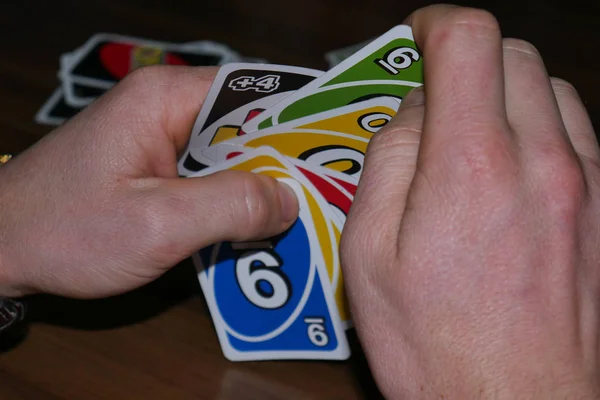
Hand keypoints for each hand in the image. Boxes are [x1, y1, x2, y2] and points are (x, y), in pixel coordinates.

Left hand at [0, 66, 297, 297]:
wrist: (1, 248)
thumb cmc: (62, 229)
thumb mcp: (156, 224)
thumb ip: (229, 206)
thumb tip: (288, 200)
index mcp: (166, 99)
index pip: (256, 90)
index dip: (301, 117)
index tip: (337, 146)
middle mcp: (167, 108)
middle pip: (248, 123)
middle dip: (286, 159)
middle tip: (325, 192)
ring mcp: (161, 137)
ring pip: (233, 152)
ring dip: (261, 183)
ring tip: (299, 214)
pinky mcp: (158, 165)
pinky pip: (211, 174)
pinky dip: (235, 197)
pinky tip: (254, 226)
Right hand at [341, 5, 599, 398]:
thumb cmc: (435, 342)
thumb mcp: (369, 253)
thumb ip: (387, 163)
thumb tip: (412, 114)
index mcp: (470, 167)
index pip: (468, 42)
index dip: (436, 24)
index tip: (417, 36)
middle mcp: (539, 162)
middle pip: (512, 53)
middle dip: (465, 59)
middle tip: (430, 96)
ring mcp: (584, 184)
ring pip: (549, 86)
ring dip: (504, 90)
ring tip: (468, 132)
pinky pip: (576, 129)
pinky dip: (538, 122)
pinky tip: (509, 163)